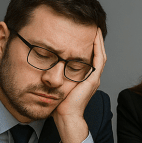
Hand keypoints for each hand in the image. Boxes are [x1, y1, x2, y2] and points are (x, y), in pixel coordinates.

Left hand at [53, 28, 106, 142]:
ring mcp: (94, 77)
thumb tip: (42, 63)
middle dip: (94, 39)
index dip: (87, 44)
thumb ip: (54, 74)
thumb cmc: (59, 105)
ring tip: (94, 27)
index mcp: (84, 78)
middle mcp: (92, 76)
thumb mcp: (56, 85)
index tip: (81, 32)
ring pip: (99, 54)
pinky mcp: (93, 79)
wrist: (66, 117)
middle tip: (91, 25)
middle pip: (96, 53)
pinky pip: (98, 59)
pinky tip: (94, 37)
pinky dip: (97, 47)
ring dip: (97, 40)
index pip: (88, 56)